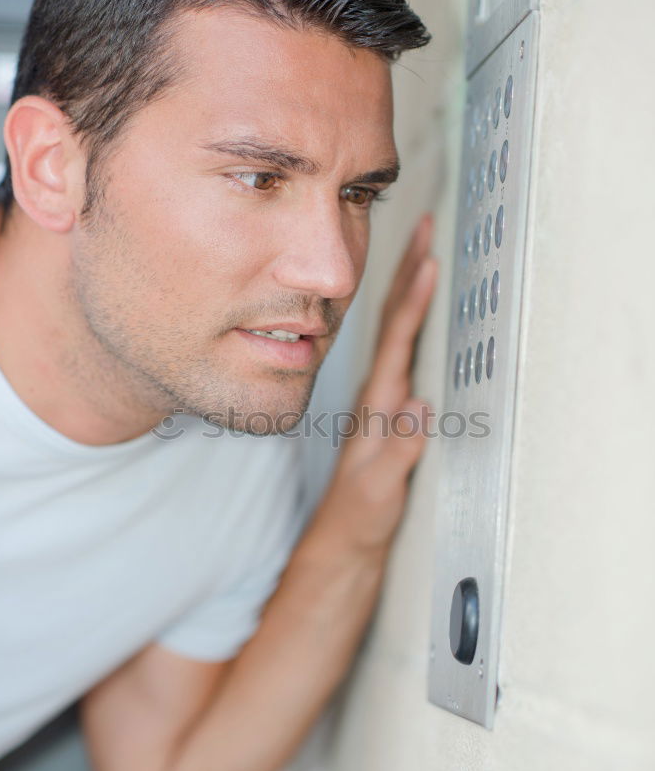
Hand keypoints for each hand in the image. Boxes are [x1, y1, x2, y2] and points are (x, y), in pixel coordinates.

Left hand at [319, 212, 438, 557]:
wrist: (342, 543)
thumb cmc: (357, 517)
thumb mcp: (378, 490)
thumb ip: (398, 452)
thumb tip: (420, 409)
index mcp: (375, 405)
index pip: (396, 339)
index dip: (413, 297)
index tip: (427, 257)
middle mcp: (376, 395)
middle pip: (393, 320)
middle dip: (409, 271)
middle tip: (426, 227)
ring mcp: (380, 402)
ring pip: (394, 332)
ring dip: (407, 289)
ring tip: (422, 252)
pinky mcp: (386, 413)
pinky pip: (398, 353)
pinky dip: (408, 322)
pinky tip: (414, 313)